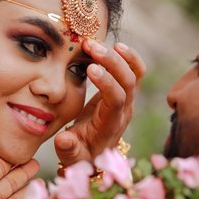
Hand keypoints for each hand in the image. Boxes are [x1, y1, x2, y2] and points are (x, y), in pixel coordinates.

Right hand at [54, 40, 144, 167]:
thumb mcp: (71, 156)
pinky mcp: (125, 92)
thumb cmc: (80, 153)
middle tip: (90, 46)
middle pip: (129, 82)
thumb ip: (68, 149)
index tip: (90, 68)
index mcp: (110, 125)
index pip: (116, 100)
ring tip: (99, 42)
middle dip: (112, 62)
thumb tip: (63, 140)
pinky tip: (112, 45)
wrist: (95, 154)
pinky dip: (128, 56)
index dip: (106, 83)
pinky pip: (135, 71)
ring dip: (121, 55)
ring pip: (135, 73)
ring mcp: (128, 100)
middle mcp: (124, 111)